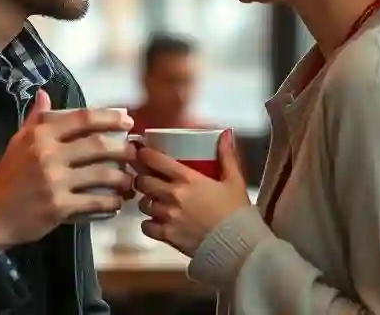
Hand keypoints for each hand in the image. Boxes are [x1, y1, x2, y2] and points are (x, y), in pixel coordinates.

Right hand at [0, 90, 135, 250]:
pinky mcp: (59, 207)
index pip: (82, 118)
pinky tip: (117, 202)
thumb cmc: (8, 178)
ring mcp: (54, 182)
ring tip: (130, 180)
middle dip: (123, 148)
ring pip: (102, 174)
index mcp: (40, 136)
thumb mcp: (17, 143)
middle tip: (134, 152)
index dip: (109, 117)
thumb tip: (45, 94)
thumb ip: (35, 119)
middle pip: (98, 145)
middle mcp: (48, 155)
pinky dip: (111, 202)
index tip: (128, 120)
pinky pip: (95, 202)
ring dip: (123, 178)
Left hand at [135, 130, 250, 256]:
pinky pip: (146, 226)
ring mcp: (167, 216)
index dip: (144, 155)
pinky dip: (149, 223)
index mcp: (187, 179)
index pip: (155, 160)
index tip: (141, 153)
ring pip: (143, 203)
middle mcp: (173, 195)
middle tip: (147, 178)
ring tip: (155, 200)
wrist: (237, 246)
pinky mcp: (167, 236)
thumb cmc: (237, 212)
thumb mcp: (234, 180)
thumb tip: (226, 132)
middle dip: (142, 178)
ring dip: (147, 200)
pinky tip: (157, 221)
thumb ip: (227, 155)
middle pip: (143, 181)